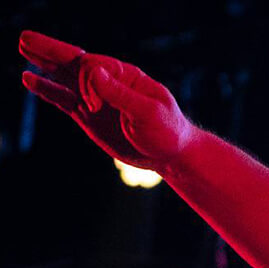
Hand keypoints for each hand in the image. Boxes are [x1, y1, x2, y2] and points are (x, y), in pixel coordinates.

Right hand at [18, 31, 194, 167]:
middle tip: (25, 38)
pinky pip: (62, 99)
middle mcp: (107, 82)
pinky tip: (28, 79)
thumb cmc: (167, 131)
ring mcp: (95, 99)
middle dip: (50, 49)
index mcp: (124, 76)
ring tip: (23, 47)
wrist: (170, 154)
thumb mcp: (149, 113)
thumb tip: (93, 72)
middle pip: (73, 61)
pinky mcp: (88, 116)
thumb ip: (121, 94)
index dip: (86, 82)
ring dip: (44, 63)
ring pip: (64, 77)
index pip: (93, 66)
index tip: (94, 105)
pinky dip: (46, 89)